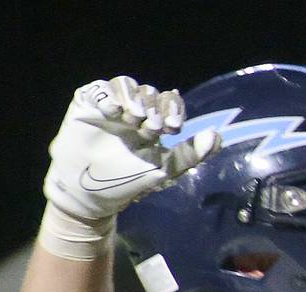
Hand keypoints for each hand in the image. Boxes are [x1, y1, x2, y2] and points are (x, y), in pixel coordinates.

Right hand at [43, 76, 217, 222]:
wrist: (90, 192)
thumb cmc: (126, 183)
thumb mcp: (164, 169)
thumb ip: (191, 154)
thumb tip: (217, 135)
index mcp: (152, 124)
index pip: (168, 102)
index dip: (173, 108)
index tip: (173, 127)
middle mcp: (133, 112)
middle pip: (150, 92)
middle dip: (154, 108)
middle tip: (151, 129)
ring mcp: (111, 106)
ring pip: (128, 84)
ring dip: (135, 99)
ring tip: (133, 120)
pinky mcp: (88, 104)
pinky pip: (101, 88)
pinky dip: (110, 95)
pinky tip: (113, 111)